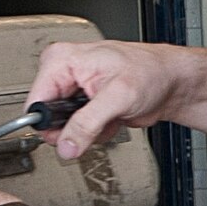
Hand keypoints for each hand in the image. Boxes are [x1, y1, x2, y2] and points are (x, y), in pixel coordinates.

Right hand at [24, 40, 194, 159]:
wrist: (170, 82)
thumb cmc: (151, 73)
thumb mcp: (117, 97)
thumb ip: (87, 123)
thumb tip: (65, 145)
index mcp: (61, 60)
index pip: (36, 102)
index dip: (51, 123)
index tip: (69, 132)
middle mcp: (64, 73)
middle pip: (49, 118)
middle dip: (76, 128)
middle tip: (99, 120)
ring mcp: (73, 91)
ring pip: (64, 129)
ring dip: (89, 131)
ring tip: (109, 115)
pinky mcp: (84, 106)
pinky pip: (79, 132)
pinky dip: (97, 131)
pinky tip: (112, 118)